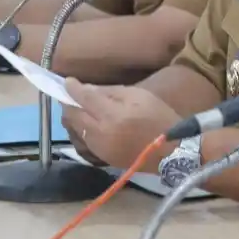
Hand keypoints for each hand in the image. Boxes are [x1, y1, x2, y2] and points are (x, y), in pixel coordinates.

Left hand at [62, 79, 180, 169]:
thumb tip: (88, 90)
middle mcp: (101, 133)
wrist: (171, 151)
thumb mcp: (139, 96)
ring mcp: (100, 148)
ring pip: (77, 130)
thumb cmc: (159, 117)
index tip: (68, 81)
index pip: (84, 98)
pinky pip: (85, 141)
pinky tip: (88, 124)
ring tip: (76, 108)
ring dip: (74, 118)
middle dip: (68, 103)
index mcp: (112, 115)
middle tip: (68, 95)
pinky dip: (83, 130)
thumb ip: (111, 92)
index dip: (73, 88)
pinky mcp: (103, 158)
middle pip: (74, 116)